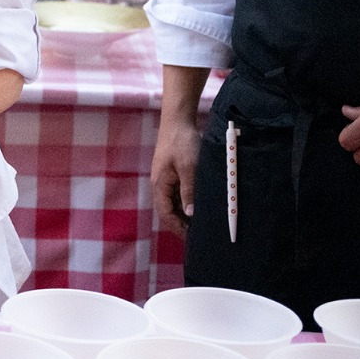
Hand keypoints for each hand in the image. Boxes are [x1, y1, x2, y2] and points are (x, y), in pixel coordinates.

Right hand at [151, 116, 201, 236]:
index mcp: (160, 185)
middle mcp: (160, 185)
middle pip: (168, 211)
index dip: (177, 227)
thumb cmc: (182, 142)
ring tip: (200, 224)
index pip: (165, 214)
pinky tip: (198, 206)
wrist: (177, 120)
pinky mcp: (173, 173)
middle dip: (181, 224)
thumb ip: (189, 191)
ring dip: (184, 214)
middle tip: (198, 234)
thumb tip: (190, 214)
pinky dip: (186, 203)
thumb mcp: (188, 167)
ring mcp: (166, 179)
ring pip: (174, 203)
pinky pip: (178, 194)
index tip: (192, 238)